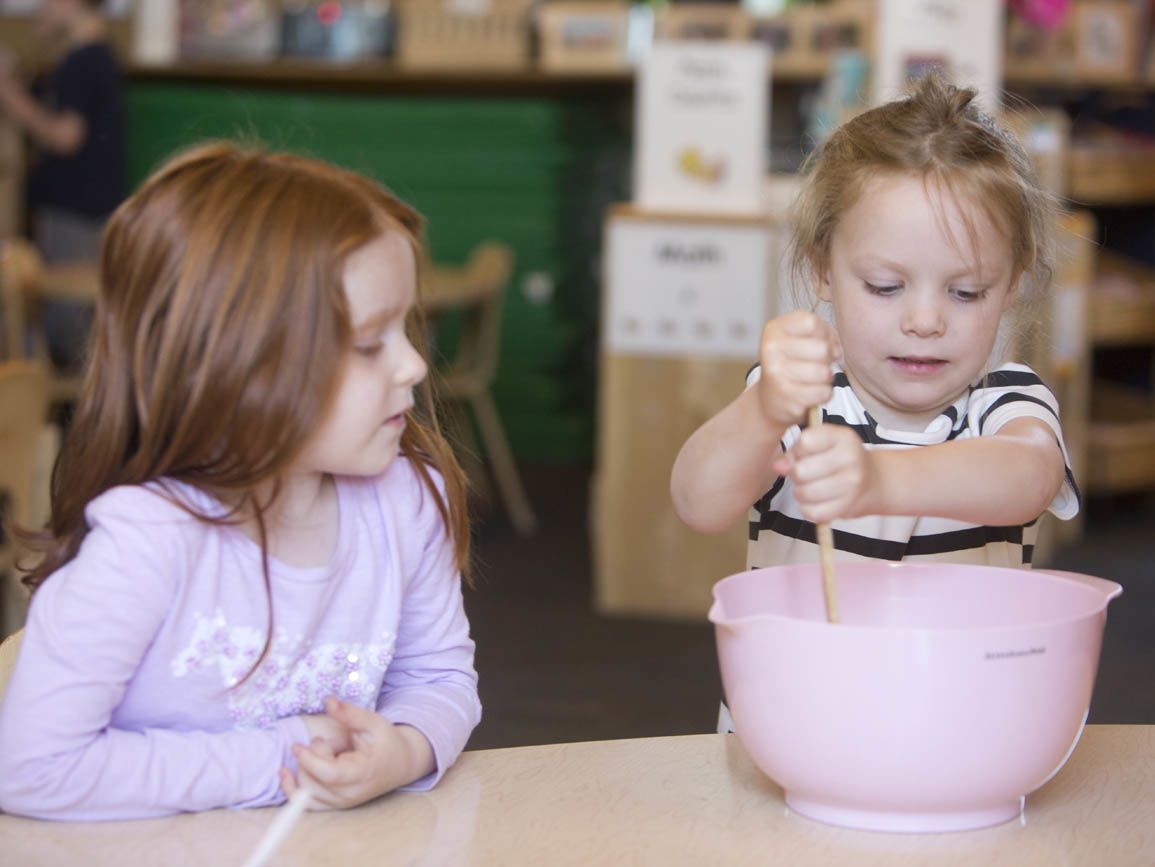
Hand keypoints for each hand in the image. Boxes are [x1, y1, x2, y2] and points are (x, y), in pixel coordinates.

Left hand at [281, 697, 435, 809]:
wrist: (400, 764)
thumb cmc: (386, 742)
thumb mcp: (373, 723)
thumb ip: (350, 713)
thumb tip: (328, 701)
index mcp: (362, 773)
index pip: (329, 774)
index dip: (310, 760)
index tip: (297, 745)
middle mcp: (350, 794)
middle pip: (314, 780)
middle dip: (313, 756)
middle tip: (332, 741)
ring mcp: (341, 803)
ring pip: (305, 791)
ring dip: (307, 767)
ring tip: (328, 752)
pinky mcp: (333, 805)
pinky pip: (304, 804)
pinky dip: (291, 789)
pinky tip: (284, 773)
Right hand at [756, 311, 840, 428]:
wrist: (770, 397)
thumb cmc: (790, 363)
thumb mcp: (798, 338)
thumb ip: (822, 333)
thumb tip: (836, 350)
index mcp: (775, 329)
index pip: (813, 323)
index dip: (825, 333)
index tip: (820, 342)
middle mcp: (772, 349)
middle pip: (822, 348)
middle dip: (828, 358)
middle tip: (819, 363)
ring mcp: (777, 373)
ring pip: (825, 372)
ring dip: (827, 378)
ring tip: (815, 378)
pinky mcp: (786, 396)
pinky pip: (823, 392)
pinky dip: (824, 394)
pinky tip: (811, 392)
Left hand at [773, 422, 875, 523]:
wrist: (871, 480)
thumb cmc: (836, 459)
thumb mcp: (821, 444)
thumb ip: (796, 451)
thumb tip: (778, 467)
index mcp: (842, 436)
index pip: (805, 442)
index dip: (797, 451)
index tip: (803, 454)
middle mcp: (850, 458)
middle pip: (801, 471)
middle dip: (795, 474)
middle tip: (804, 474)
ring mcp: (852, 484)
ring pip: (805, 493)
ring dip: (800, 493)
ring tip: (808, 487)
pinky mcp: (848, 506)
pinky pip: (813, 513)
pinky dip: (808, 509)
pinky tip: (814, 502)